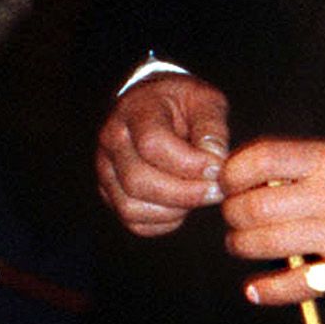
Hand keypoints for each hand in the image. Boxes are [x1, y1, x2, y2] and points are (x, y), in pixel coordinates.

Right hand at [96, 74, 230, 237]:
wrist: (154, 106)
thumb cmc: (183, 105)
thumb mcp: (204, 100)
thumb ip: (212, 127)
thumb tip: (216, 161)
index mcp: (134, 110)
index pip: (152, 144)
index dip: (190, 163)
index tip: (218, 167)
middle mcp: (112, 141)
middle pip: (138, 181)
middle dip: (186, 194)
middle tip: (217, 191)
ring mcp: (106, 170)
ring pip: (131, 208)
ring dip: (174, 211)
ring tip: (200, 196)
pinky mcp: (111, 194)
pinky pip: (134, 223)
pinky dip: (164, 223)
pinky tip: (184, 206)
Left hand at [219, 138, 324, 303]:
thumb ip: (306, 163)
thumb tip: (254, 172)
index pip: (259, 159)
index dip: (231, 172)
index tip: (228, 182)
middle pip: (252, 206)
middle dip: (232, 214)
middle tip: (235, 216)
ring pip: (263, 243)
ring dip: (242, 246)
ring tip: (245, 244)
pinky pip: (295, 284)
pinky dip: (267, 291)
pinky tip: (254, 290)